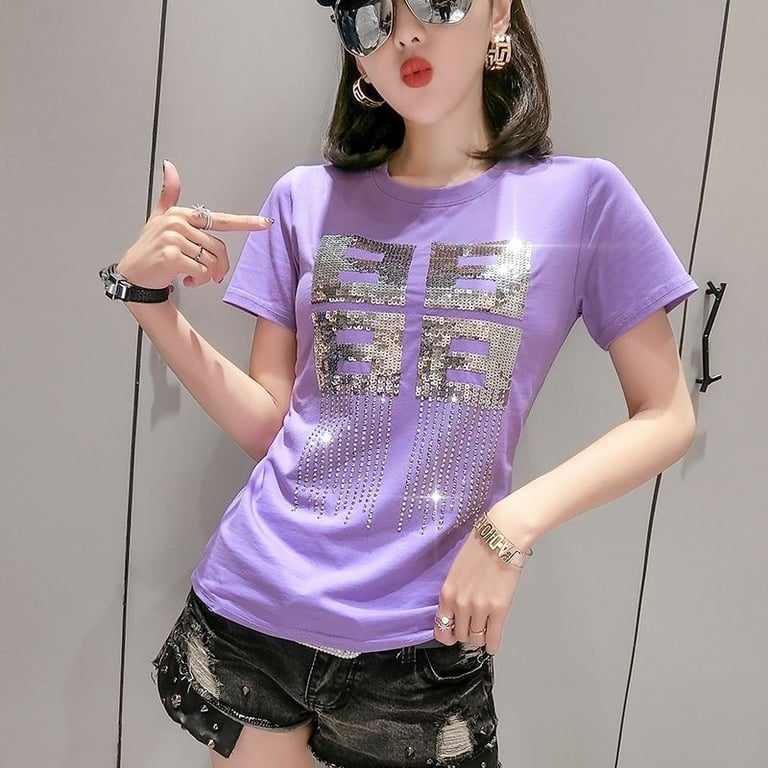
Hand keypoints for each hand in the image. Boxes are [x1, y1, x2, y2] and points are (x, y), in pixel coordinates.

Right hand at [116, 160, 273, 289]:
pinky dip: (199, 281)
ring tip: (193, 277)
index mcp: (181, 214)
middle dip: (219, 267)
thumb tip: (170, 166)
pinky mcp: (171, 255)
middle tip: (210, 276)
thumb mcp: (158, 218)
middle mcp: (177, 223)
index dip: (246, 222)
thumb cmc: (150, 247)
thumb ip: (168, 195)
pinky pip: (201, 272)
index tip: (266, 223)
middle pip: (219, 248)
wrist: (134, 274)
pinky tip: (186, 281)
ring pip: (211, 262)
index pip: (219, 219)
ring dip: (207, 276)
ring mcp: (173, 238)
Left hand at [434, 522, 523, 654]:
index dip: (448, 633)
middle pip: (460, 636)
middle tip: (473, 627)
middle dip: (466, 633)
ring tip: (485, 630)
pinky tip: (493, 643)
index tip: (453, 633)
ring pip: (477, 639)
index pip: (441, 628)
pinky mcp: (499, 610)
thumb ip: (454, 593)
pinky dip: (493, 644)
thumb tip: (456, 612)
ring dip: (480, 636)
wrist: (499, 539)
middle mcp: (460, 604)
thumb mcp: (456, 572)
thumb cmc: (479, 549)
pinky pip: (493, 637)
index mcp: (447, 593)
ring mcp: (479, 608)